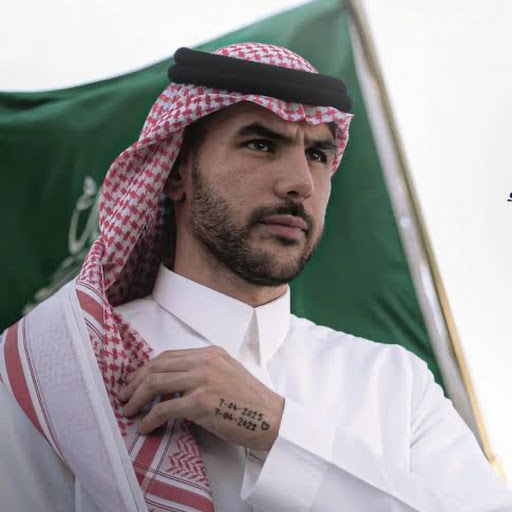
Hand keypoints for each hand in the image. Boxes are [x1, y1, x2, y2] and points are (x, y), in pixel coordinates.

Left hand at [118, 346, 284, 450]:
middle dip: (134, 382)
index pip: (168, 356)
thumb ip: (202, 371)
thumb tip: (172, 383)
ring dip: (136, 398)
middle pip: (157, 366)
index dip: (146, 369)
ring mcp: (203, 380)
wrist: (271, 418)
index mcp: (210, 353)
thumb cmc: (249, 401)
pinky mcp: (202, 402)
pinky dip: (149, 418)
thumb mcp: (226, 373)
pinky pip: (164, 408)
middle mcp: (204, 361)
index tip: (135, 382)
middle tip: (123, 397)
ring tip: (128, 410)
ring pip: (155, 382)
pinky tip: (145, 426)